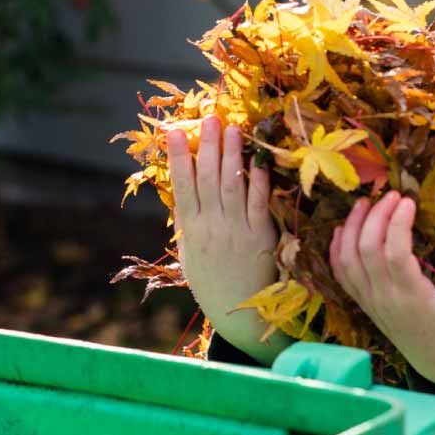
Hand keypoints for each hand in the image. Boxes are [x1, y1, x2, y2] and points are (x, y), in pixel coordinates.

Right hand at [168, 115, 289, 363]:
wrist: (238, 315)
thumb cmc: (211, 281)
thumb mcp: (190, 253)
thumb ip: (187, 221)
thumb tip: (181, 188)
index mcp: (192, 230)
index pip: (182, 186)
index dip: (177, 157)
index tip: (174, 132)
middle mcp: (213, 227)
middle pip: (208, 179)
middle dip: (208, 146)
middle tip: (209, 118)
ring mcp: (237, 230)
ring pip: (233, 185)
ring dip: (232, 155)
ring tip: (232, 128)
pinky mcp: (261, 235)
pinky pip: (259, 203)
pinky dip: (259, 180)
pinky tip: (258, 160)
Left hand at [330, 191, 434, 391]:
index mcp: (413, 298)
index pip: (396, 255)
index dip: (398, 225)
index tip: (409, 201)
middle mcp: (386, 299)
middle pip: (367, 251)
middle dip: (376, 217)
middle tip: (392, 195)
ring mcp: (370, 301)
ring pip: (348, 260)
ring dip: (353, 227)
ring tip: (365, 202)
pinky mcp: (364, 303)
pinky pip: (341, 274)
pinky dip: (337, 249)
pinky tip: (343, 229)